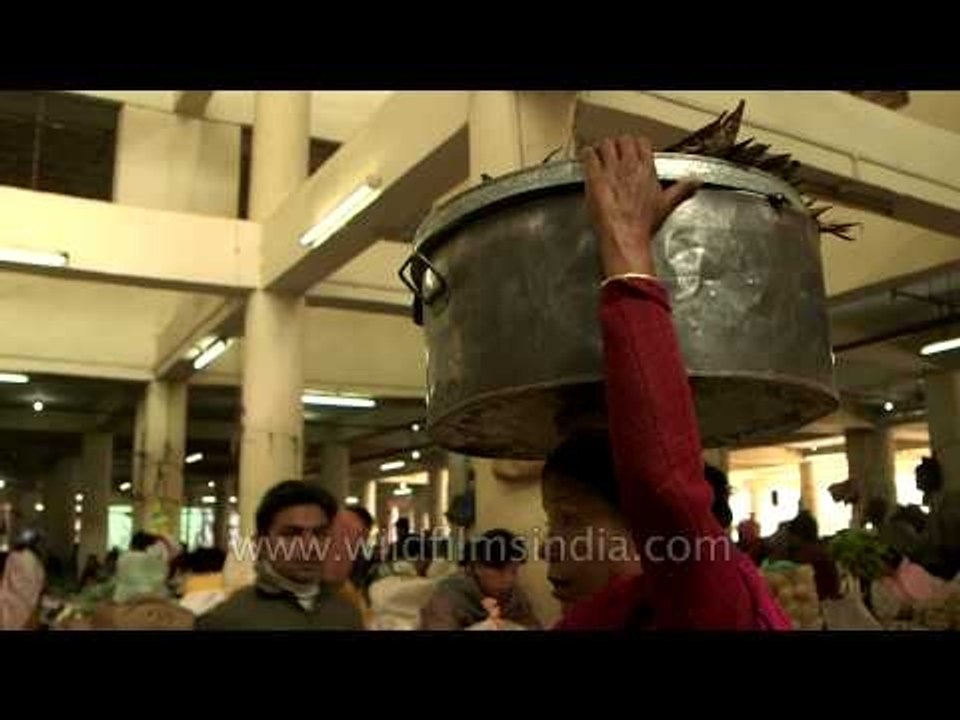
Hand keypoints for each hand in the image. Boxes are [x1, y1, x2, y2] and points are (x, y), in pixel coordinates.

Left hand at [581, 135, 699, 278]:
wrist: (625, 234)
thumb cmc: (644, 223)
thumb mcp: (666, 204)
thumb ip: (682, 189)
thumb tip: (697, 182)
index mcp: (647, 168)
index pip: (641, 142)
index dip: (635, 145)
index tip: (632, 151)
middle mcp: (629, 165)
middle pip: (623, 140)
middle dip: (618, 145)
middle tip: (615, 153)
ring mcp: (611, 170)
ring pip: (605, 144)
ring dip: (602, 148)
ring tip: (599, 154)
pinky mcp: (594, 178)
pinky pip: (589, 156)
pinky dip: (587, 155)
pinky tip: (587, 159)